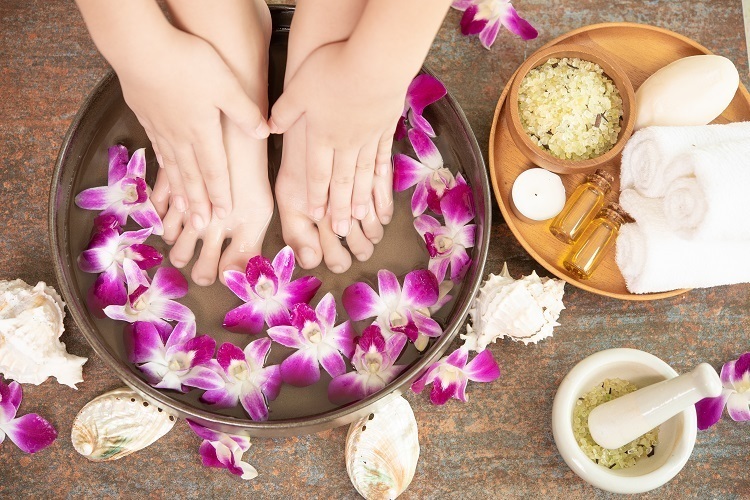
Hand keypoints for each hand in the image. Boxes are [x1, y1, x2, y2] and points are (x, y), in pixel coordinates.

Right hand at [116, 26, 268, 229]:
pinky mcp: (145, 116)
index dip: (220, 194)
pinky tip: (164, 172)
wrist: (140, 48)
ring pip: (172, 167)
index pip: (214, 170)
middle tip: (200, 226)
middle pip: (191, 176)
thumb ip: (245, 111)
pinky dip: (162, 167)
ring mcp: (160, 128)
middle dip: (198, 203)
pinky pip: (156, 150)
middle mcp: (180, 136)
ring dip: (178, 191)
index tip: (223, 215)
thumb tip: (264, 132)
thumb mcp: (226, 85)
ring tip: (180, 211)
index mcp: (202, 131)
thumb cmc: (187, 63)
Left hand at [269, 41, 402, 236]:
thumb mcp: (298, 88)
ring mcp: (369, 137)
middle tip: (340, 231)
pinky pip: (382, 157)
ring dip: (360, 198)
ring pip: (363, 175)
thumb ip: (284, 111)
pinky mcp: (386, 127)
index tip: (316, 215)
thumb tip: (268, 127)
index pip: (317, 173)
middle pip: (341, 181)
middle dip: (339, 207)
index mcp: (322, 136)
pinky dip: (381, 174)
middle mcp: (346, 143)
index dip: (316, 195)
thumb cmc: (333, 70)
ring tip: (360, 217)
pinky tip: (381, 185)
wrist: (375, 61)